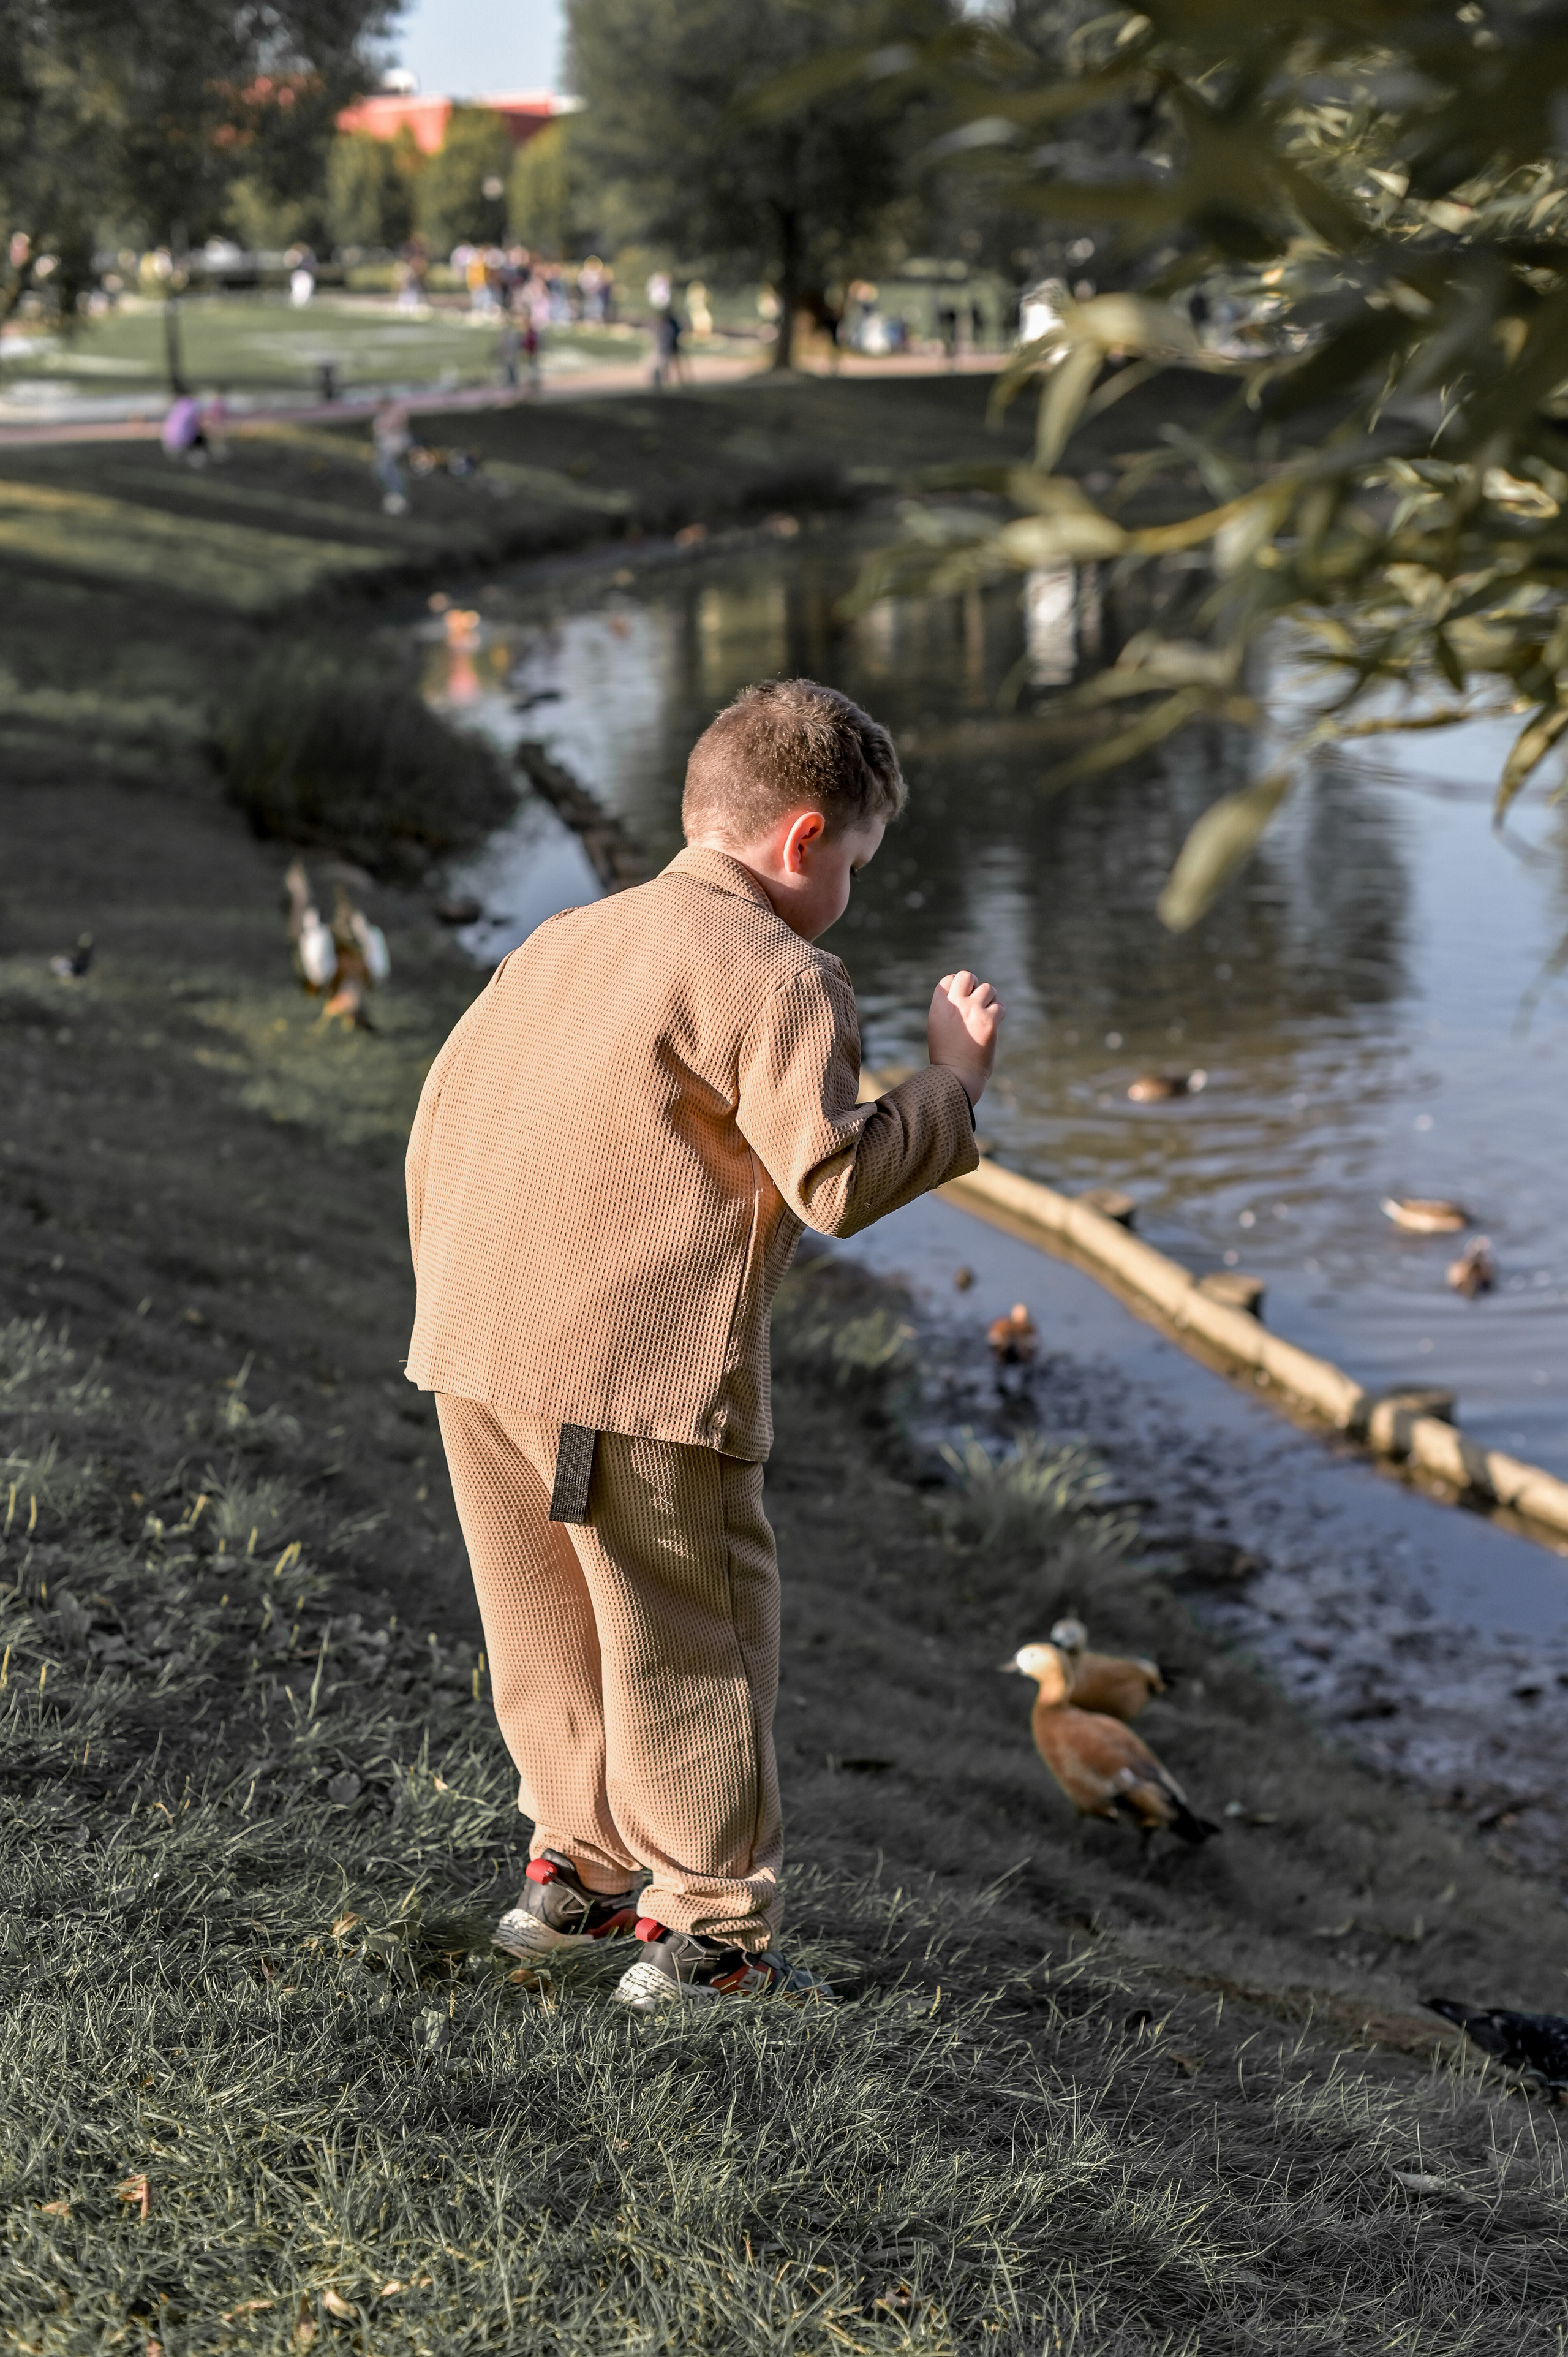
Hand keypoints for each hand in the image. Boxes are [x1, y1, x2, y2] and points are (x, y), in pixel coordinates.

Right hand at [928, 970, 1002, 1106]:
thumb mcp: (939, 1027)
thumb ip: (949, 1009)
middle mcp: (956, 1004)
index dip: (958, 986)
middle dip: (974, 985)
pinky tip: (994, 1024)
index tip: (962, 999)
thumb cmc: (947, 1055)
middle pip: (967, 976)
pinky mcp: (990, 1021)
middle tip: (976, 1001)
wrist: (956, 1076)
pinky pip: (1000, 1006)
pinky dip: (999, 1013)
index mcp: (939, 1006)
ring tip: (985, 1015)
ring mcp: (973, 1011)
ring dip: (989, 1000)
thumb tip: (965, 995)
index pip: (950, 979)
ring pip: (988, 989)